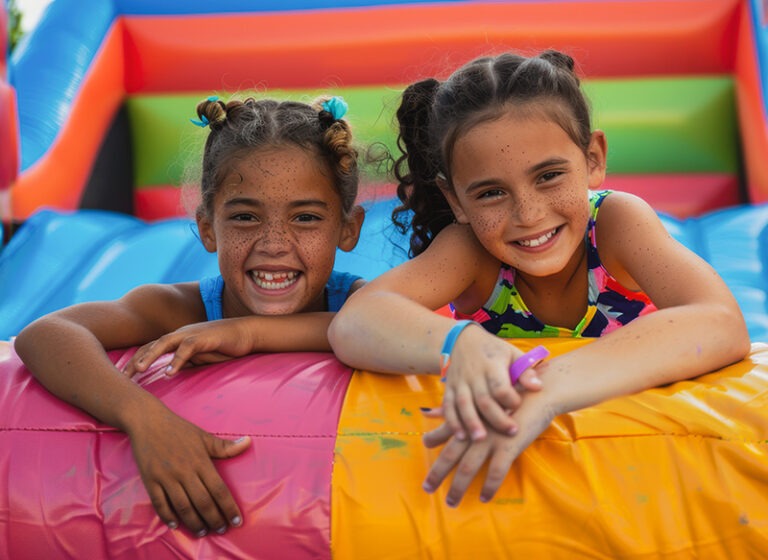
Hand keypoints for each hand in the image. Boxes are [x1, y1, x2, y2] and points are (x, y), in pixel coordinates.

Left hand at [123, 319, 255, 376]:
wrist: (247, 333)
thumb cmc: (224, 346)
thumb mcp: (200, 357)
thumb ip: (184, 362)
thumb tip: (168, 374)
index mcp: (177, 339)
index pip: (150, 349)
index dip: (135, 361)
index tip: (122, 377)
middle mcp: (180, 334)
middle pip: (152, 345)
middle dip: (135, 360)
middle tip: (121, 376)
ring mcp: (192, 334)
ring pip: (165, 343)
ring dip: (150, 356)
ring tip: (139, 371)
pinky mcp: (205, 337)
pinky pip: (187, 348)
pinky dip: (177, 360)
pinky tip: (169, 373)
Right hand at [126, 405, 250, 535]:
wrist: (148, 421)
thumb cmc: (179, 429)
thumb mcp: (204, 436)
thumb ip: (225, 446)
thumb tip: (249, 442)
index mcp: (200, 461)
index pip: (219, 489)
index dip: (229, 507)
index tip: (237, 520)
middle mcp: (184, 471)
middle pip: (203, 502)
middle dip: (214, 519)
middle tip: (222, 529)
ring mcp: (166, 477)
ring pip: (183, 507)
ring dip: (194, 523)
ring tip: (203, 531)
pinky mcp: (150, 480)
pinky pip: (160, 504)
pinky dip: (168, 516)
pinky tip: (176, 525)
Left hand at [421, 390, 555, 506]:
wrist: (540, 392)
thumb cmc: (513, 395)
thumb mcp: (483, 399)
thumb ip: (454, 408)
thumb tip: (429, 412)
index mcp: (470, 417)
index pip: (445, 430)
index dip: (433, 439)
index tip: (423, 446)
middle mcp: (475, 429)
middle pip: (450, 455)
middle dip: (437, 474)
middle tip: (427, 488)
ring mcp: (490, 438)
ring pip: (468, 468)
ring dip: (458, 487)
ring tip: (451, 502)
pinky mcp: (508, 446)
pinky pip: (495, 472)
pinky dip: (489, 486)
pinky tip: (485, 498)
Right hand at [441, 326, 542, 440]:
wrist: (461, 341)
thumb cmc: (494, 351)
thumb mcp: (512, 354)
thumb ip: (525, 371)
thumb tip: (538, 387)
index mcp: (491, 366)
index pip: (500, 386)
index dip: (511, 399)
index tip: (518, 405)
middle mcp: (474, 375)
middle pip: (483, 400)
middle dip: (497, 418)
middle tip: (512, 432)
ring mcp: (459, 383)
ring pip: (464, 405)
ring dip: (471, 423)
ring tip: (481, 439)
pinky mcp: (449, 390)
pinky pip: (448, 407)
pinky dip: (453, 422)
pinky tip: (461, 436)